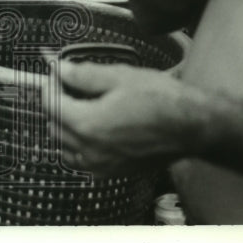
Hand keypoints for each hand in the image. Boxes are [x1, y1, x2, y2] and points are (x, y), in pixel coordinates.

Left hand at [42, 60, 201, 175]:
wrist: (191, 127)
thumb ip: (83, 75)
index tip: (57, 73)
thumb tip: (59, 70)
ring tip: (81, 106)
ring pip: (65, 147)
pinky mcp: (113, 172)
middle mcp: (90, 150)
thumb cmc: (161, 99)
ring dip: (65, 126)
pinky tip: (93, 128)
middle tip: (69, 85)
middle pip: (54, 126)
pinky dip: (78, 145)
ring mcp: (101, 165)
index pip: (50, 104)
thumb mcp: (119, 77)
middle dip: (56, 103)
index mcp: (88, 124)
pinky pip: (82, 161)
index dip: (50, 85)